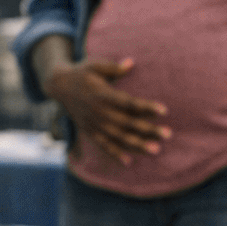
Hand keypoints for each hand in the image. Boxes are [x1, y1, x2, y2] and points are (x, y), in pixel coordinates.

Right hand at [43, 57, 170, 164]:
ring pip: (118, 137)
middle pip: (128, 123)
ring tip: (155, 150)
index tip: (164, 111)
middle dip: (148, 130)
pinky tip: (129, 162)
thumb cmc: (82, 73)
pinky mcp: (89, 131)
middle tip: (168, 134)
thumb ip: (114, 68)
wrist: (58, 85)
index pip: (129, 103)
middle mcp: (99, 112)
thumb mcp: (96, 65)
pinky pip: (103, 145)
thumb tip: (132, 63)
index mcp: (103, 95)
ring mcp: (94, 124)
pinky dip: (115, 154)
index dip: (146, 107)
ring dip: (137, 145)